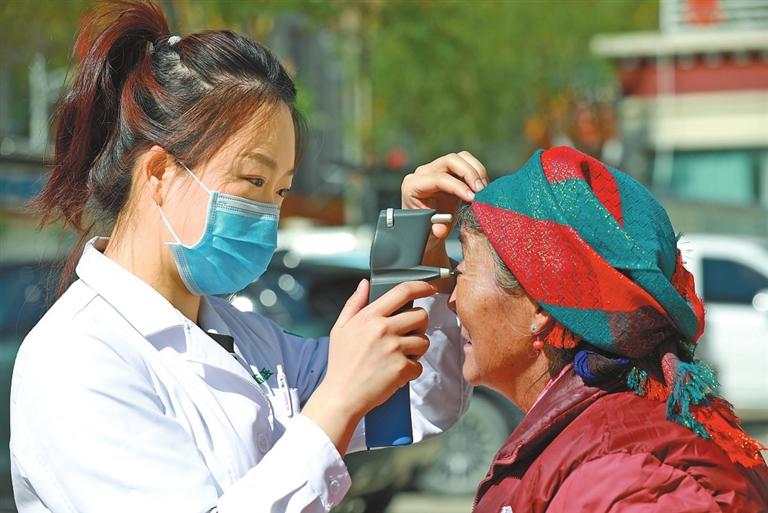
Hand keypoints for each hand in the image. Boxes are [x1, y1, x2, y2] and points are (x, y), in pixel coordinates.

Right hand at [302, 279, 433, 452]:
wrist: (342, 395)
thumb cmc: (341, 363)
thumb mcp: (340, 328)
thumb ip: (354, 303)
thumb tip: (365, 283)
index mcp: (370, 316)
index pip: (402, 292)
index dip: (421, 286)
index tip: (430, 287)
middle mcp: (383, 329)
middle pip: (420, 316)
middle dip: (419, 325)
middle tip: (408, 335)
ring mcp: (394, 349)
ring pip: (424, 341)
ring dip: (417, 350)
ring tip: (399, 357)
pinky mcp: (402, 368)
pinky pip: (419, 365)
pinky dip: (411, 371)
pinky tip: (396, 373)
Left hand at [401, 151, 487, 245]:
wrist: (427, 225)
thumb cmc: (427, 228)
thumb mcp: (431, 232)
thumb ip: (436, 229)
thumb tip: (439, 229)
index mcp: (414, 186)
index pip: (439, 179)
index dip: (457, 187)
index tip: (472, 198)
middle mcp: (424, 173)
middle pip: (450, 160)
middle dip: (470, 173)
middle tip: (481, 191)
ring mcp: (437, 168)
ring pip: (461, 158)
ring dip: (477, 171)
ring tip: (484, 189)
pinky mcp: (450, 169)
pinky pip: (467, 163)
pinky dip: (478, 173)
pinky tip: (483, 188)